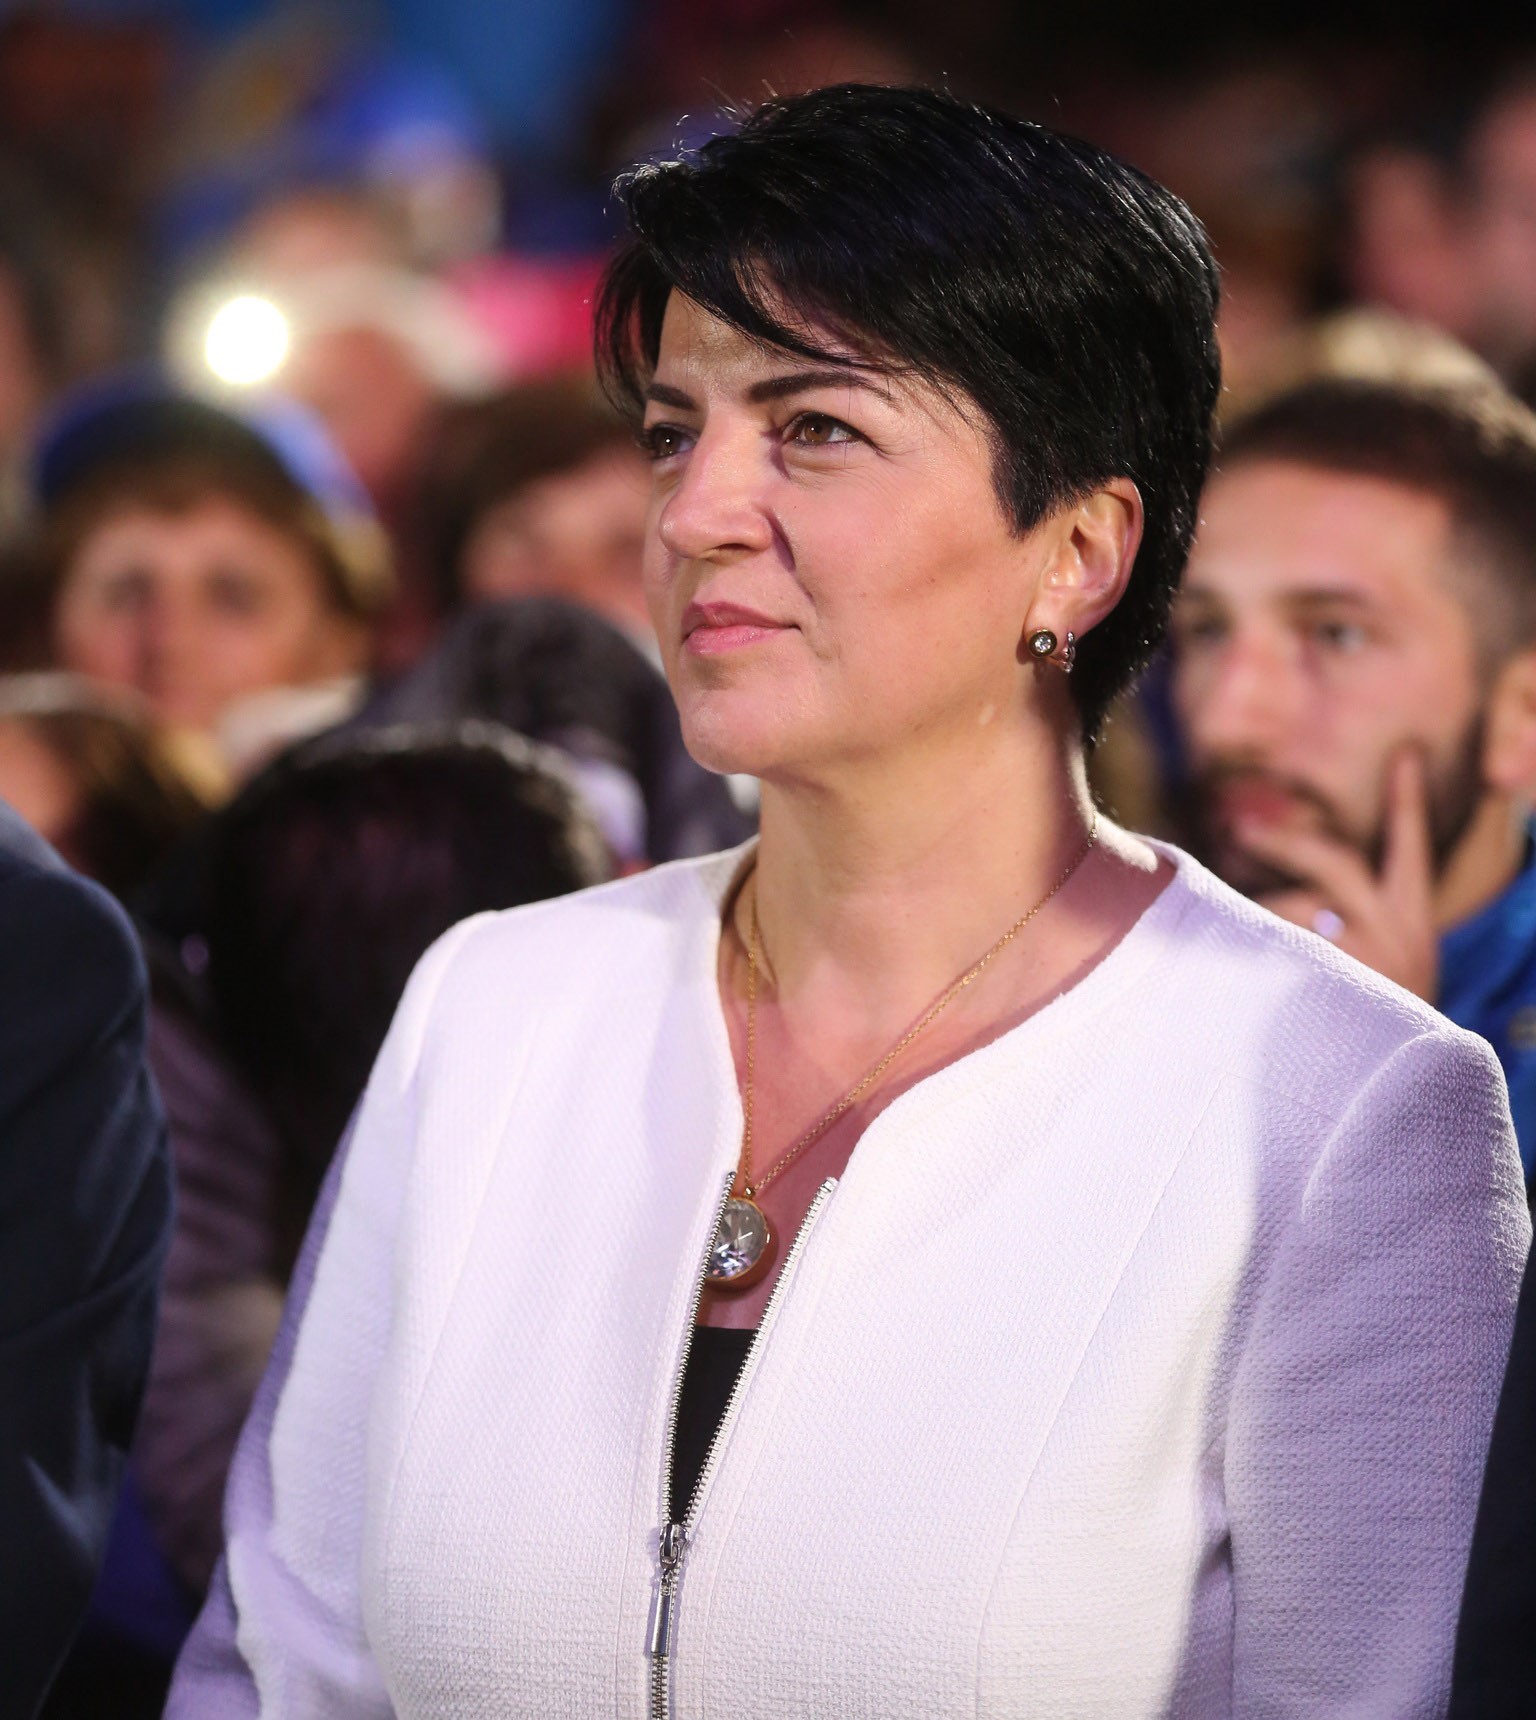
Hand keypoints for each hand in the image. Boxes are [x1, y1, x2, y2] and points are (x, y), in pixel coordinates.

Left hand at [1238, 748, 1439, 1001]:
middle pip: (1334, 862)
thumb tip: (1290, 898)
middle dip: (1283, 841)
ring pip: (1292, 911)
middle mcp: (1396, 933)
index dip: (1407, 801)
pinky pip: (1273, 952)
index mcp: (1413, 922)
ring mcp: (1364, 958)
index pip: (1412, 848)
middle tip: (1239, 828)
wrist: (1398, 1092)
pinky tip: (1229, 978)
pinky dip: (1248, 956)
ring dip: (1257, 922)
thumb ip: (1349, 924)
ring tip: (1231, 947)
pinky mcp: (1331, 983)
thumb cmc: (1375, 1021)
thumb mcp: (1384, 969)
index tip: (1406, 752)